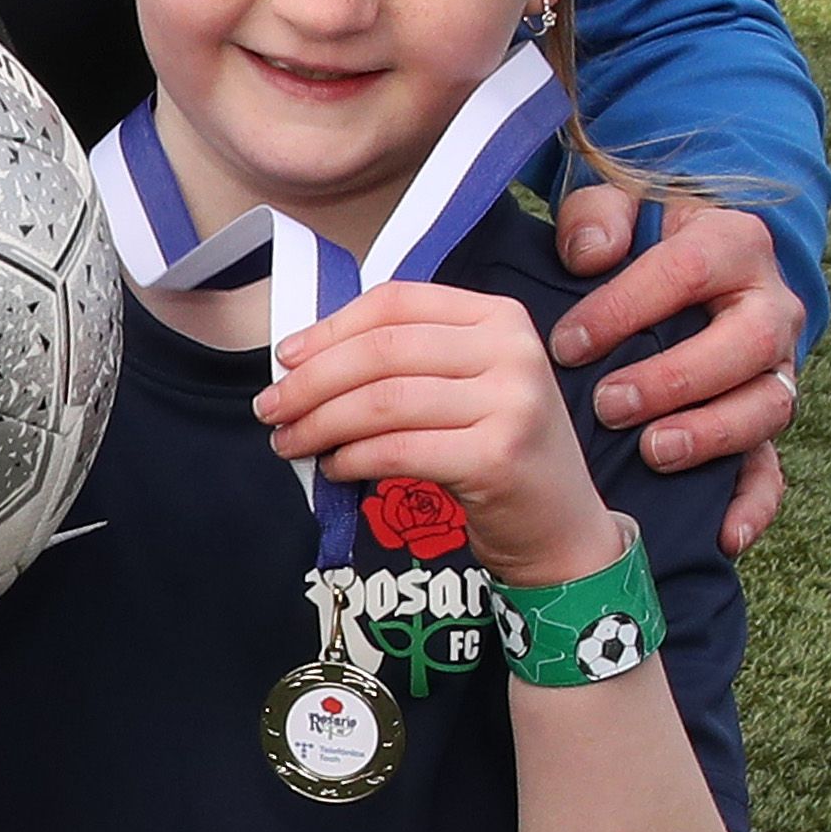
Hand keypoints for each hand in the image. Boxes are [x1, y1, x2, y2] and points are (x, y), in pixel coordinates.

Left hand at [261, 281, 621, 590]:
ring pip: (383, 401)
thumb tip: (304, 358)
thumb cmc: (496, 451)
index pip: (395, 304)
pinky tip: (334, 468)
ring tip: (290, 442)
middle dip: (310, 382)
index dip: (330, 329)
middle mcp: (512, 351)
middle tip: (271, 408)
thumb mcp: (467, 385)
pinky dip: (352, 458)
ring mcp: (511, 403)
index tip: (286, 358)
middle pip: (381, 351)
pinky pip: (398, 450)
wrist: (560, 527)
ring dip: (320, 423)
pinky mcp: (498, 457)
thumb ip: (406, 359)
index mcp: (499, 317)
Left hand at [550, 188, 802, 556]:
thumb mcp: (613, 207)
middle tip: (609, 403)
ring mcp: (770, 371)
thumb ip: (597, 214)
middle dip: (677, 377)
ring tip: (652, 452)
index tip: (568, 342)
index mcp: (733, 244)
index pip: (691, 268)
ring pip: (768, 407)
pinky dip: (753, 505)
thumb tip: (591, 252)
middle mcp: (766, 309)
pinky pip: (773, 470)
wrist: (669, 268)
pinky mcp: (761, 424)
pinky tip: (724, 533)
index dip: (627, 305)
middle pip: (748, 343)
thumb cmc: (634, 240)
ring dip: (712, 435)